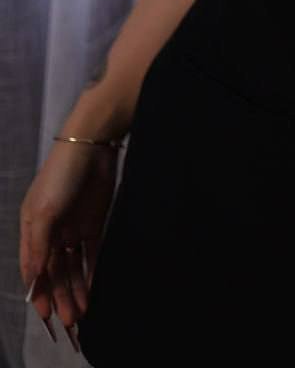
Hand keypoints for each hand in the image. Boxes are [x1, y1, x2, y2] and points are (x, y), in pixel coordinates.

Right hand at [19, 140, 121, 349]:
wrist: (92, 144)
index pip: (33, 268)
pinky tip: (92, 289)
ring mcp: (72, 227)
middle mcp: (51, 231)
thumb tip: (34, 278)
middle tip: (71, 322)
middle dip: (61, 296)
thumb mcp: (44, 210)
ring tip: (82, 312)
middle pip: (54, 271)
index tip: (46, 315)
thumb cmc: (61, 174)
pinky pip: (90, 253)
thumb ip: (39, 245)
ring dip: (75, 289)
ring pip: (72, 266)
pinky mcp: (93, 222)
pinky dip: (90, 272)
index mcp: (31, 229)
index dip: (39, 292)